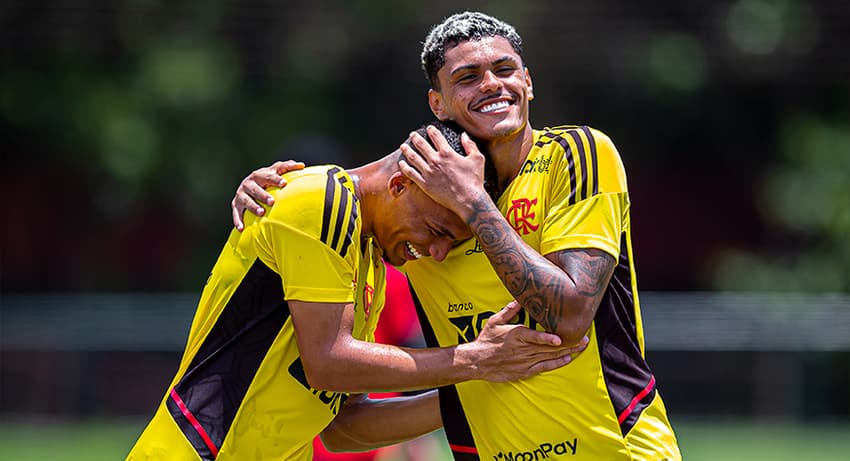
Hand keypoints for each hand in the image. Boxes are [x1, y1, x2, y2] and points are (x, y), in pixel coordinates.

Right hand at [231, 160, 304, 230]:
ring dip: (252, 206)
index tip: (284, 183)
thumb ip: (287, 167)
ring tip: (261, 212)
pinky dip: (238, 220)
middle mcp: (248, 183)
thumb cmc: (266, 179)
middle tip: (272, 201)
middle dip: (263, 194)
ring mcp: (241, 194)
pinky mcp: (236, 204)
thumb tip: (301, 165)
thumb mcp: (274, 172)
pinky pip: (236, 213)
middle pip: (255, 188)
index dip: (275, 179)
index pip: (267, 176)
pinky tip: (241, 228)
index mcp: (259, 175)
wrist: (247, 186)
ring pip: (245, 200)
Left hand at [398, 126, 487, 219]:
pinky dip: (404, 167)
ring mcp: (428, 173)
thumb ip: (470, 145)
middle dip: (415, 138)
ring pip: (413, 157)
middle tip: (412, 135)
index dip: (431, 130)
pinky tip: (401, 164)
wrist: (468, 200)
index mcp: (447, 153)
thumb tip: (464, 135)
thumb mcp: (477, 159)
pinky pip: (410, 174)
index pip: (436, 136)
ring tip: (403, 146)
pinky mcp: (424, 184)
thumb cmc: (474, 180)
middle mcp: (435, 161)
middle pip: (421, 145)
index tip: (428, 128)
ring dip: (407, 150)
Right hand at [459, 301, 587, 381]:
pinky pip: (544, 367)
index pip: (535, 337)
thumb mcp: (495, 321)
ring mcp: (525, 361)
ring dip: (567, 352)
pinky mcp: (525, 371)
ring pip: (550, 357)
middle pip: (549, 347)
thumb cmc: (486, 340)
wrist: (477, 361)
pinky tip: (567, 359)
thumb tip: (520, 297)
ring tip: (581, 347)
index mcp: (517, 335)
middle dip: (569, 342)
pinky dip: (556, 363)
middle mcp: (524, 349)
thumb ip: (510, 310)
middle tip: (584, 338)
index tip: (560, 338)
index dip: (548, 338)